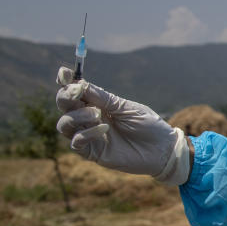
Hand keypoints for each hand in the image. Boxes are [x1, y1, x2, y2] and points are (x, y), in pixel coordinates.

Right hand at [54, 67, 190, 184]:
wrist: (163, 150)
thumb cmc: (148, 126)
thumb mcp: (127, 108)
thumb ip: (104, 98)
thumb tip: (79, 83)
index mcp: (98, 104)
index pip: (75, 91)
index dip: (66, 81)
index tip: (64, 73)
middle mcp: (89, 118)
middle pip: (64, 105)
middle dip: (66, 96)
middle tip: (78, 92)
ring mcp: (89, 135)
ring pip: (64, 124)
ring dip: (77, 115)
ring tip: (96, 114)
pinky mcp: (92, 152)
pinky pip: (76, 142)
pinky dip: (86, 133)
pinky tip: (104, 129)